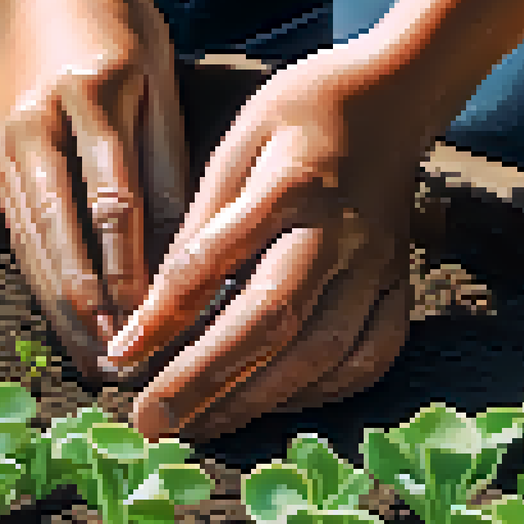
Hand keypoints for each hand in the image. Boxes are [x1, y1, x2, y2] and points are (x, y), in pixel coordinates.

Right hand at [0, 0, 189, 381]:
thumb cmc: (117, 24)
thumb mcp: (159, 81)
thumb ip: (168, 165)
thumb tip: (183, 256)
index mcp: (89, 97)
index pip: (110, 200)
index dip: (128, 271)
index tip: (151, 325)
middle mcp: (35, 128)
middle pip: (59, 238)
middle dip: (88, 309)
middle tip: (119, 366)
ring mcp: (7, 148)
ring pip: (32, 245)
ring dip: (61, 310)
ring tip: (94, 362)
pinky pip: (23, 235)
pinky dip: (46, 282)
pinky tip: (68, 321)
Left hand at [105, 40, 437, 440]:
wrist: (398, 95)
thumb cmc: (301, 113)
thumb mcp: (238, 142)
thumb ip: (204, 220)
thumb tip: (157, 304)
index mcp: (291, 182)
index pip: (216, 260)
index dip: (165, 316)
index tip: (121, 357)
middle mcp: (340, 233)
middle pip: (272, 322)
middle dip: (206, 381)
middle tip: (152, 423)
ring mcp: (379, 266)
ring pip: (319, 353)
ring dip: (254, 399)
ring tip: (198, 427)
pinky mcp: (401, 286)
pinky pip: (367, 357)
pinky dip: (320, 392)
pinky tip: (274, 403)